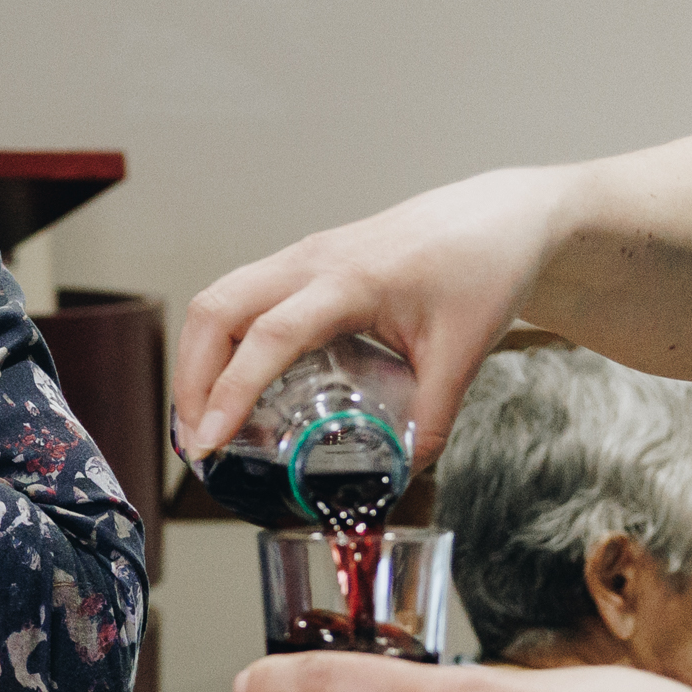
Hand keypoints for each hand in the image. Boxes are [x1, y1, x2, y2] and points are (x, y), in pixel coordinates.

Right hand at [170, 164, 574, 470]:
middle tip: (195, 440)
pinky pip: (241, 295)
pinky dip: (220, 340)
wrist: (500, 216)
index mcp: (351, 281)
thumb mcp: (462, 354)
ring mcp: (303, 256)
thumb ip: (430, 421)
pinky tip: (233, 381)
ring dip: (197, 358)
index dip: (231, 393)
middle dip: (191, 379)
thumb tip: (399, 475)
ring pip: (218, 298)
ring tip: (202, 418)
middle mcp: (313, 261)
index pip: (269, 337)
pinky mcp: (304, 261)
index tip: (210, 441)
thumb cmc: (483, 266)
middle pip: (215, 310)